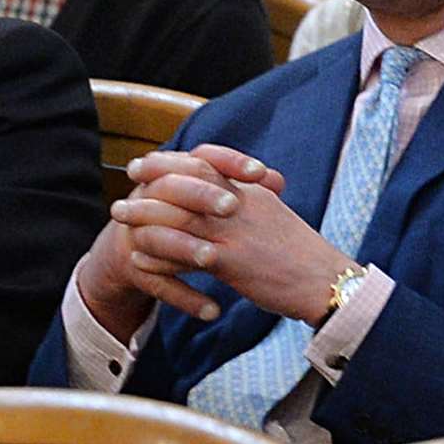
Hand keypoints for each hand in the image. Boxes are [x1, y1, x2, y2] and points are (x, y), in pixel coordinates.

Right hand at [75, 151, 243, 337]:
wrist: (134, 248)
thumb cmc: (186, 217)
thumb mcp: (210, 200)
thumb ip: (242, 190)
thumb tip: (276, 180)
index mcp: (175, 174)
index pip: (202, 157)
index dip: (230, 162)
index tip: (260, 172)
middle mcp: (151, 198)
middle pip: (174, 188)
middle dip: (204, 196)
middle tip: (233, 206)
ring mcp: (138, 233)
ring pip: (160, 237)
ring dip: (186, 248)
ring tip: (213, 260)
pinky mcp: (134, 269)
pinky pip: (156, 284)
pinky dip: (185, 298)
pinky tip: (212, 311)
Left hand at [111, 146, 352, 325]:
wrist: (324, 281)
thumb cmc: (302, 255)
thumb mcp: (276, 217)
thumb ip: (251, 203)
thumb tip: (229, 197)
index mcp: (253, 192)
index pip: (205, 163)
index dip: (170, 161)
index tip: (146, 164)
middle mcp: (242, 205)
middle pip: (186, 183)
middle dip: (150, 182)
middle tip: (125, 185)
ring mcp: (236, 232)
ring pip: (179, 215)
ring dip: (144, 215)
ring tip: (120, 218)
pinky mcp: (232, 261)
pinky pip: (184, 253)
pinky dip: (158, 253)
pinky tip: (139, 257)